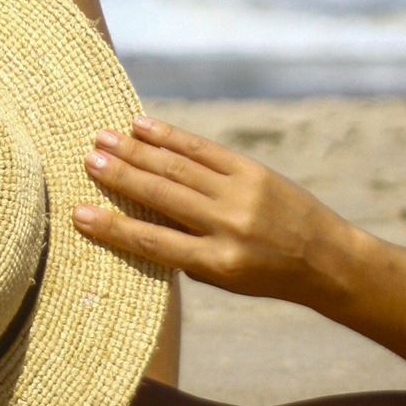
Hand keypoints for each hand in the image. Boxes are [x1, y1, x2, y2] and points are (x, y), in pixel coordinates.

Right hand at [72, 120, 349, 301]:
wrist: (326, 258)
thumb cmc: (266, 275)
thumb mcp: (225, 279)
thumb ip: (184, 253)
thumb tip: (136, 217)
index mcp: (217, 263)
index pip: (153, 242)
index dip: (113, 228)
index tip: (79, 213)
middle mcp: (227, 227)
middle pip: (161, 196)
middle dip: (120, 176)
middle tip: (87, 160)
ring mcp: (241, 194)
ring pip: (177, 167)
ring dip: (136, 151)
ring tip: (103, 139)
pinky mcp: (252, 171)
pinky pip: (202, 150)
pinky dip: (170, 137)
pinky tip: (143, 127)